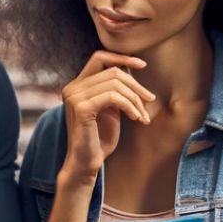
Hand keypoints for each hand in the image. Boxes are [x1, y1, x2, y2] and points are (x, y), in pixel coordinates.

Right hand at [61, 51, 154, 182]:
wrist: (86, 163)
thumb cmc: (100, 138)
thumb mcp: (110, 108)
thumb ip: (115, 89)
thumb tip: (131, 67)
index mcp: (78, 85)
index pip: (99, 57)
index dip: (122, 57)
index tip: (142, 64)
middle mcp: (73, 87)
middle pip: (113, 72)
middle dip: (136, 85)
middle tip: (149, 100)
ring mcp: (74, 96)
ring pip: (115, 84)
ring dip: (135, 99)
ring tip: (142, 115)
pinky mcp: (81, 108)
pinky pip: (113, 97)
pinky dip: (129, 106)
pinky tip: (136, 118)